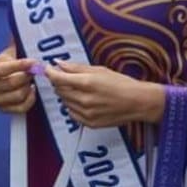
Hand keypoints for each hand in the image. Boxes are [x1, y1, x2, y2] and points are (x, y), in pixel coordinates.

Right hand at [0, 48, 37, 114]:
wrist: (6, 80)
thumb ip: (14, 42)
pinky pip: (21, 107)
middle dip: (27, 76)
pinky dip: (30, 99)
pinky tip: (33, 90)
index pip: (1, 70)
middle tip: (37, 70)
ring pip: (18, 95)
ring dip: (29, 86)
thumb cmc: (9, 65)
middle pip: (11, 83)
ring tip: (33, 79)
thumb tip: (18, 29)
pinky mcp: (4, 111)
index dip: (18, 66)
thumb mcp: (10, 53)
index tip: (33, 62)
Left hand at [44, 62, 163, 128]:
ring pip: (65, 102)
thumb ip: (76, 68)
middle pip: (60, 90)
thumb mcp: (99, 70)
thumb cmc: (121, 83)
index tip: (47, 69)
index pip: (58, 79)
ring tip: (80, 89)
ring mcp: (86, 114)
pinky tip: (84, 101)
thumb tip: (58, 63)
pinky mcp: (89, 123)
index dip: (50, 73)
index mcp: (87, 83)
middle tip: (66, 77)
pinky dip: (73, 106)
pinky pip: (72, 113)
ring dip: (67, 94)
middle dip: (59, 83)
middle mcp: (85, 100)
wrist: (138, 102)